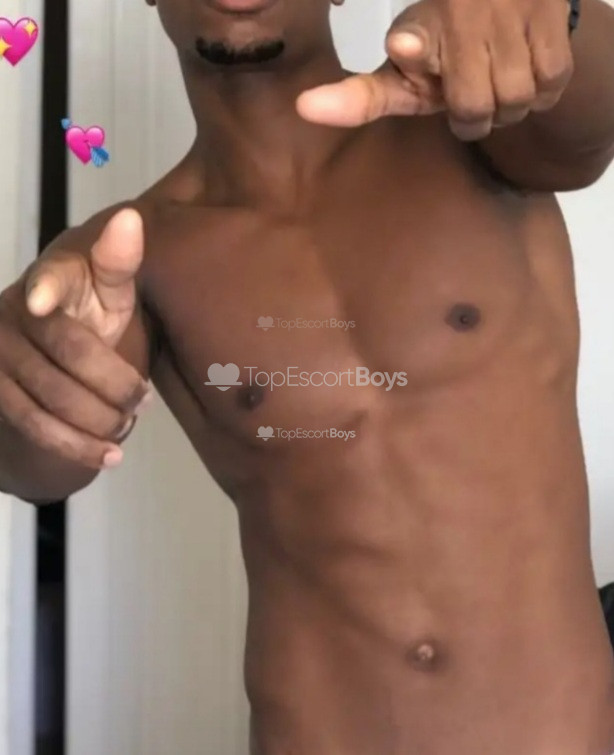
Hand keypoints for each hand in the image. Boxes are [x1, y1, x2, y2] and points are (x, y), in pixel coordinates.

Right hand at [0, 209, 150, 469]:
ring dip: (98, 421)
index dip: (48, 286)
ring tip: (125, 428)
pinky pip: (33, 424)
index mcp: (54, 279)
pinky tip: (107, 457)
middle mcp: (15, 309)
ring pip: (51, 396)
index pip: (52, 278)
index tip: (41, 300)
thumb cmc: (91, 316)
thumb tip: (131, 219)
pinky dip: (75, 446)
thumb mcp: (111, 292)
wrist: (50, 358)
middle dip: (114, 386)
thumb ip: (119, 264)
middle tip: (142, 403)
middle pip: (70, 353)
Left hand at [297, 0, 573, 140]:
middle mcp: (467, 7)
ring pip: (516, 100)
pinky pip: (550, 82)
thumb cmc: (445, 53)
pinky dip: (540, 92)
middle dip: (472, 117)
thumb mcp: (402, 76)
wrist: (515, 7)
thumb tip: (307, 107)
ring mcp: (514, 7)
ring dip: (508, 108)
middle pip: (475, 107)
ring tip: (495, 85)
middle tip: (466, 99)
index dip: (414, 50)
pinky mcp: (553, 13)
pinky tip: (524, 74)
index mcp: (421, 23)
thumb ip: (364, 96)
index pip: (412, 44)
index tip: (403, 48)